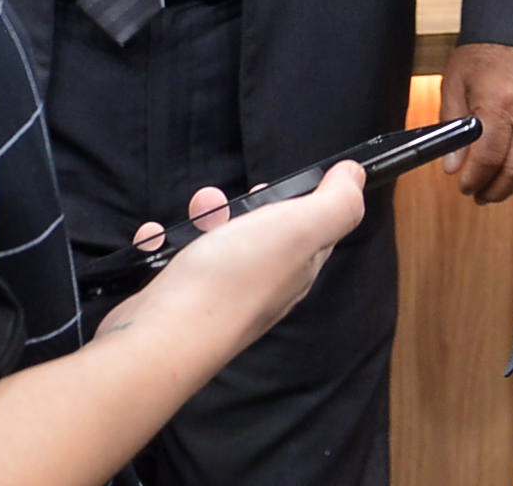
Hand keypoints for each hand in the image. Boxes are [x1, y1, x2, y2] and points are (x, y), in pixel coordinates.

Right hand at [119, 163, 364, 348]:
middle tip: (225, 198)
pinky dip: (165, 243)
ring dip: (203, 219)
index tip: (282, 184)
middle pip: (262, 236)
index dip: (302, 203)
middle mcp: (262, 288)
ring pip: (217, 246)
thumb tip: (357, 176)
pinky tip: (155, 237)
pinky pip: (176, 264)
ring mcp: (218, 299)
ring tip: (193, 210)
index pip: (312, 233)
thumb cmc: (234, 279)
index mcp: (296, 271)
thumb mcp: (300, 230)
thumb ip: (335, 203)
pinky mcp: (180, 303)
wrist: (164, 337)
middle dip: (242, 206)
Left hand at [436, 43, 512, 202]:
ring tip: (496, 189)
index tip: (464, 186)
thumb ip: (452, 126)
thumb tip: (452, 165)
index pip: (489, 156)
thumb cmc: (485, 53)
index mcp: (498, 102)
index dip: (474, 178)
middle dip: (494, 189)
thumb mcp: (455, 83)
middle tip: (478, 194)